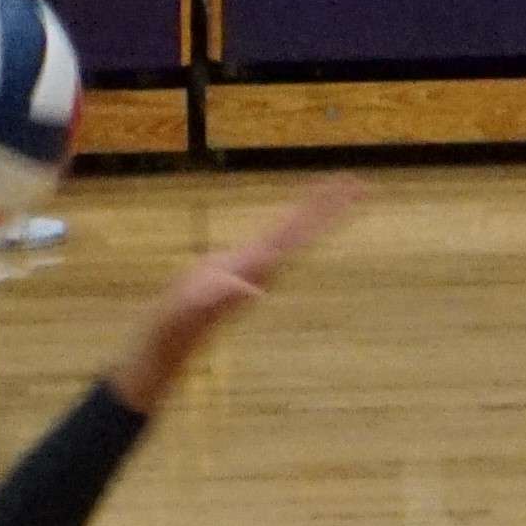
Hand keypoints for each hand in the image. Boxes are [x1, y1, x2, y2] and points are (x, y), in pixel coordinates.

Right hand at [110, 179, 366, 410]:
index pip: (297, 235)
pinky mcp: (238, 270)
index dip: (321, 213)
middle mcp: (261, 270)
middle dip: (328, 209)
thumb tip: (254, 290)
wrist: (166, 340)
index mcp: (256, 269)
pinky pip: (270, 243)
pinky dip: (284, 226)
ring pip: (288, 237)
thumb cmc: (177, 325)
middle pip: (301, 234)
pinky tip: (292, 221)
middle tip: (359, 184)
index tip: (347, 193)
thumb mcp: (194, 308)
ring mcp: (251, 270)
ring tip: (332, 194)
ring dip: (310, 216)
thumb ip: (222, 296)